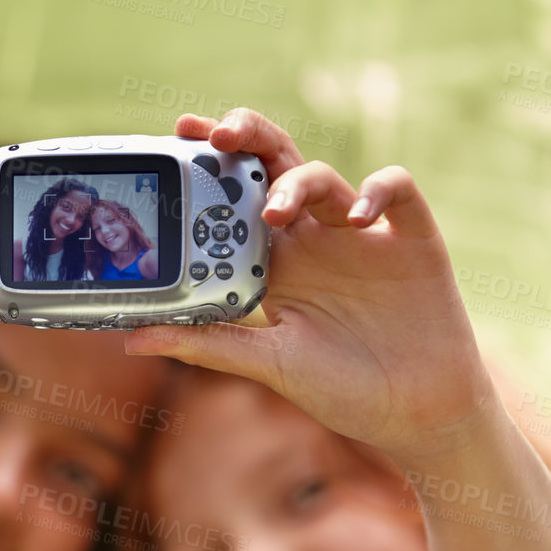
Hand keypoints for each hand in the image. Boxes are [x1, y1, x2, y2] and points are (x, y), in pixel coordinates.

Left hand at [123, 109, 497, 462]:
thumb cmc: (344, 391)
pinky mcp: (414, 238)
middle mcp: (315, 238)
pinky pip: (397, 189)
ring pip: (325, 176)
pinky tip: (355, 216)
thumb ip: (209, 345)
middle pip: (277, 165)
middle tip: (217, 133)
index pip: (237, 195)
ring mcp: (364, 234)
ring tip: (274, 210)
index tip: (178, 135)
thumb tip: (132, 339)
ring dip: (295, 182)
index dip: (212, 161)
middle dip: (247, 138)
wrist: (418, 418)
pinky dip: (376, 189)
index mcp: (277, 261)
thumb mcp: (269, 365)